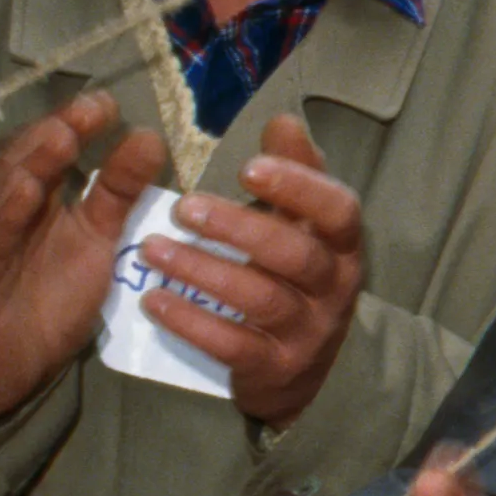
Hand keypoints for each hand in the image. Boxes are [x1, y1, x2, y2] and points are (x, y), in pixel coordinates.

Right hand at [0, 92, 168, 427]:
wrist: (8, 366)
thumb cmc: (49, 299)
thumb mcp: (95, 240)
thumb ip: (118, 192)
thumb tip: (149, 137)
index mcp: (32, 193)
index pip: (51, 146)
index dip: (78, 122)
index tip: (110, 103)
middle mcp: (3, 204)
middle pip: (28, 159)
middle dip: (60, 130)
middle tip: (95, 107)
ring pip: (6, 191)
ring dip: (35, 162)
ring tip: (63, 135)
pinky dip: (6, 214)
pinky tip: (25, 191)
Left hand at [134, 112, 364, 427]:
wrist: (305, 374)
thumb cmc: (296, 281)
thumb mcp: (304, 229)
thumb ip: (296, 176)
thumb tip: (283, 121)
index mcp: (343, 246)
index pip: (338, 211)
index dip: (298, 187)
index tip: (247, 167)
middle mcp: (334, 289)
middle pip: (294, 254)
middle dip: (237, 228)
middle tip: (183, 207)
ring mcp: (307, 333)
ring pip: (259, 299)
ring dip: (202, 271)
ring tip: (152, 249)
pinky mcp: (274, 369)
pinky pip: (232, 345)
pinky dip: (190, 322)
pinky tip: (153, 301)